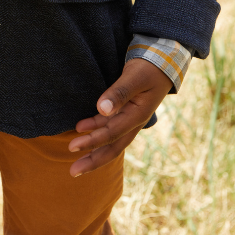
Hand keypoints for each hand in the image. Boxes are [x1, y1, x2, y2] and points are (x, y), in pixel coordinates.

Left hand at [68, 59, 172, 176]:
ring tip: (73, 151)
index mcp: (138, 116)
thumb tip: (101, 109)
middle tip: (73, 171)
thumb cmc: (148, 68)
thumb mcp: (134, 77)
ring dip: (93, 148)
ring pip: (110, 140)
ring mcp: (130, 119)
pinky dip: (96, 130)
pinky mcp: (126, 112)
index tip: (73, 147)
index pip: (112, 133)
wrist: (162, 63)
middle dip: (93, 160)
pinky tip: (82, 129)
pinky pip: (110, 127)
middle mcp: (134, 122)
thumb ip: (119, 93)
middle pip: (113, 147)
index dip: (92, 141)